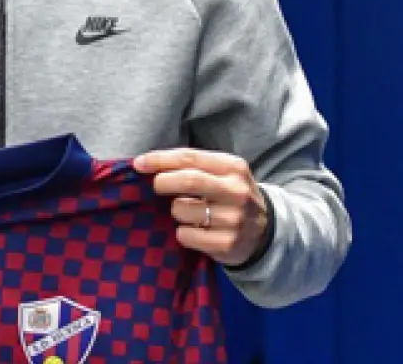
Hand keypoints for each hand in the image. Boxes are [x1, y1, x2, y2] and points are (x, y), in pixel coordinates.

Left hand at [133, 148, 269, 266]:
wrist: (263, 232)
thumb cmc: (229, 196)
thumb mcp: (221, 174)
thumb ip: (192, 166)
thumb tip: (146, 163)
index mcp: (233, 167)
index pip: (189, 157)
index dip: (159, 159)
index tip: (139, 164)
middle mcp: (236, 191)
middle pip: (188, 180)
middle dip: (163, 183)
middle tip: (157, 187)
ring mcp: (234, 218)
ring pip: (182, 210)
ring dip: (176, 211)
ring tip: (188, 213)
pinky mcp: (227, 243)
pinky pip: (186, 235)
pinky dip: (182, 233)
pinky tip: (195, 231)